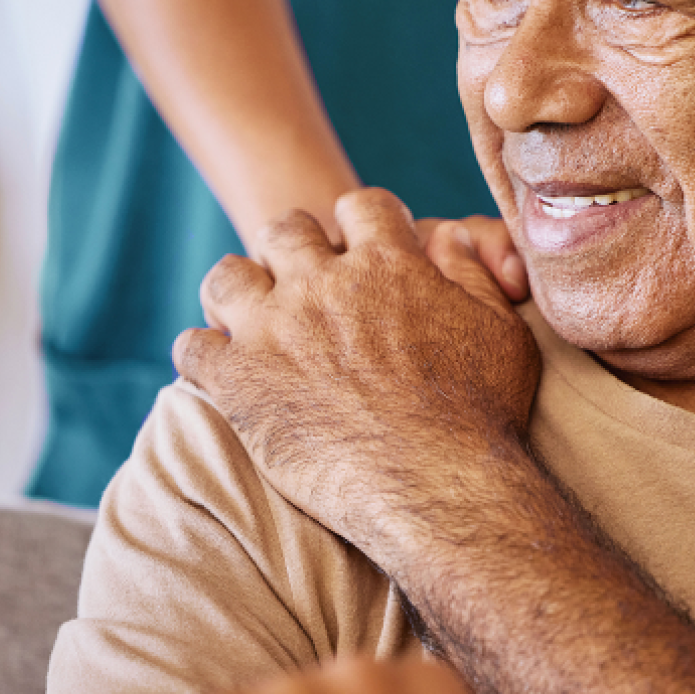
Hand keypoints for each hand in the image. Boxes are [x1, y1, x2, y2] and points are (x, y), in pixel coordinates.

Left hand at [173, 189, 541, 565]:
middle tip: (303, 283)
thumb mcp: (501, 330)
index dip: (363, 222)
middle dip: (294, 247)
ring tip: (251, 319)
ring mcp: (275, 328)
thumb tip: (449, 238)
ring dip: (238, 291)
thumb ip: (472, 275)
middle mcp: (325, 283)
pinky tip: (223, 372)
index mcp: (389, 263)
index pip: (362, 206)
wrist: (438, 487)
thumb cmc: (481, 413)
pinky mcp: (239, 381)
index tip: (364, 247)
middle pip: (287, 229)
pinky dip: (203, 355)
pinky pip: (193, 347)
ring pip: (227, 276)